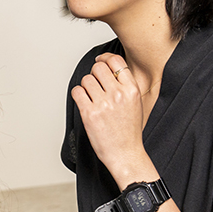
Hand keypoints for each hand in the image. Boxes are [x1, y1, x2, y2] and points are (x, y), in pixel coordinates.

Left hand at [71, 52, 148, 177]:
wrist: (125, 153)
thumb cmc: (129, 130)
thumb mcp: (135, 103)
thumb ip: (125, 85)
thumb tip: (109, 68)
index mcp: (132, 90)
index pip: (116, 61)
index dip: (105, 58)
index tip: (100, 61)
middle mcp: (118, 94)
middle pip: (98, 68)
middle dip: (94, 74)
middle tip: (95, 84)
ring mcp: (103, 104)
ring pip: (86, 79)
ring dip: (85, 86)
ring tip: (91, 97)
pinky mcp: (89, 113)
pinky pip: (77, 92)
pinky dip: (78, 94)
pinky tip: (84, 101)